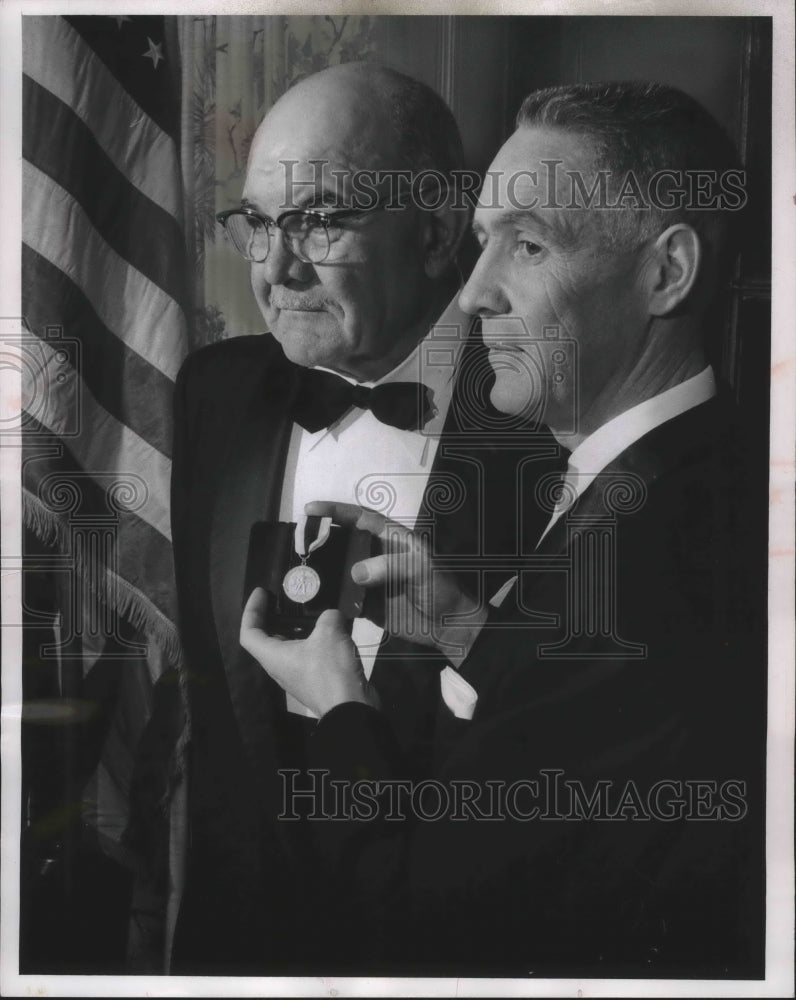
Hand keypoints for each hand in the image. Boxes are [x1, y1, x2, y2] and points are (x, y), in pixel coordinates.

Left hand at [239, 588, 378, 717]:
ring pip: (289, 647)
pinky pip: (308, 654)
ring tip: (310, 612)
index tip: (262, 593)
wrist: (352, 707)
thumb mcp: (330, 632)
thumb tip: (333, 616)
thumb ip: (328, 616)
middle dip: (272, 617)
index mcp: (273, 656)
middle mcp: (280, 667)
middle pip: (267, 639)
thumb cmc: (331, 670)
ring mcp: (298, 675)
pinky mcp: (315, 679)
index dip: (251, 611)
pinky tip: (331, 630)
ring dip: (296, 628)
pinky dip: (313, 640)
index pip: (248, 633)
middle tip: (284, 600)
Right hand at [305, 501, 487, 664]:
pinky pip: (341, 597)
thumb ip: (391, 565)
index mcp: (390, 539)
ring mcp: (368, 580)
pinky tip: (310, 596)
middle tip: (297, 542)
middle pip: (342, 541)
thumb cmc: (440, 588)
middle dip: (320, 539)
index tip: (311, 508)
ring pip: (338, 569)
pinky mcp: (364, 604)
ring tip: (298, 568)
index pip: (359, 518)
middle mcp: (375, 555)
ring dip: (320, 569)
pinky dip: (327, 596)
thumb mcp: (422, 569)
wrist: (448, 625)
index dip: (335, 511)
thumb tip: (355, 572)